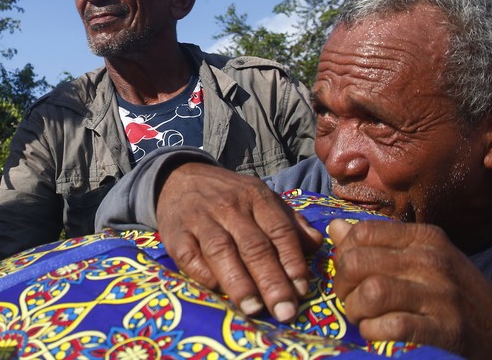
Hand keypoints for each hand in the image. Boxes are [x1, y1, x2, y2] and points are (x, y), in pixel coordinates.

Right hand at [156, 162, 321, 321]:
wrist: (178, 178)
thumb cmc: (228, 196)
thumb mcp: (260, 197)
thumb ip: (289, 221)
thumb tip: (316, 245)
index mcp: (255, 196)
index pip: (279, 230)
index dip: (292, 262)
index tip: (302, 290)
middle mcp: (229, 207)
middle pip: (253, 246)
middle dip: (271, 281)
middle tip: (285, 311)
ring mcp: (200, 219)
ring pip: (222, 252)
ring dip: (239, 283)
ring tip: (254, 309)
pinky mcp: (175, 234)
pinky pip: (190, 257)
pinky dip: (204, 276)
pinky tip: (218, 292)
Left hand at [330, 219, 491, 358]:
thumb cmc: (457, 295)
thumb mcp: (425, 258)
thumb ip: (381, 244)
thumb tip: (336, 229)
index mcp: (425, 238)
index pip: (362, 232)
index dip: (344, 253)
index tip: (348, 273)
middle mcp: (433, 261)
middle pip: (359, 261)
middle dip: (343, 284)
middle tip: (350, 299)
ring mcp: (441, 295)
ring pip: (371, 292)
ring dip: (356, 310)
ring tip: (363, 318)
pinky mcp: (446, 330)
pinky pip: (392, 326)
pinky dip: (374, 331)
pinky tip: (377, 333)